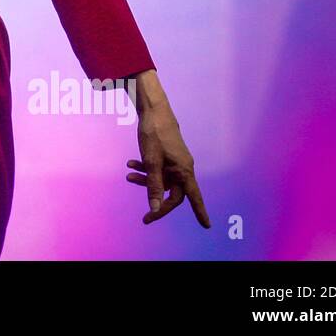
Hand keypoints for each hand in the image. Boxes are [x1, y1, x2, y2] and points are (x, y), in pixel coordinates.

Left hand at [125, 79, 209, 227]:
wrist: (153, 110)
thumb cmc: (155, 135)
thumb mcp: (151, 162)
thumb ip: (153, 185)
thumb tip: (155, 207)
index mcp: (184, 170)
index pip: (194, 197)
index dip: (200, 211)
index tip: (207, 226)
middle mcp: (182, 167)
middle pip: (172, 192)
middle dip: (157, 200)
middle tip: (145, 217)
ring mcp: (174, 161)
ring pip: (161, 179)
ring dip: (145, 180)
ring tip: (128, 175)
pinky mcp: (166, 154)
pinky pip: (157, 168)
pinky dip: (144, 168)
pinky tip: (131, 164)